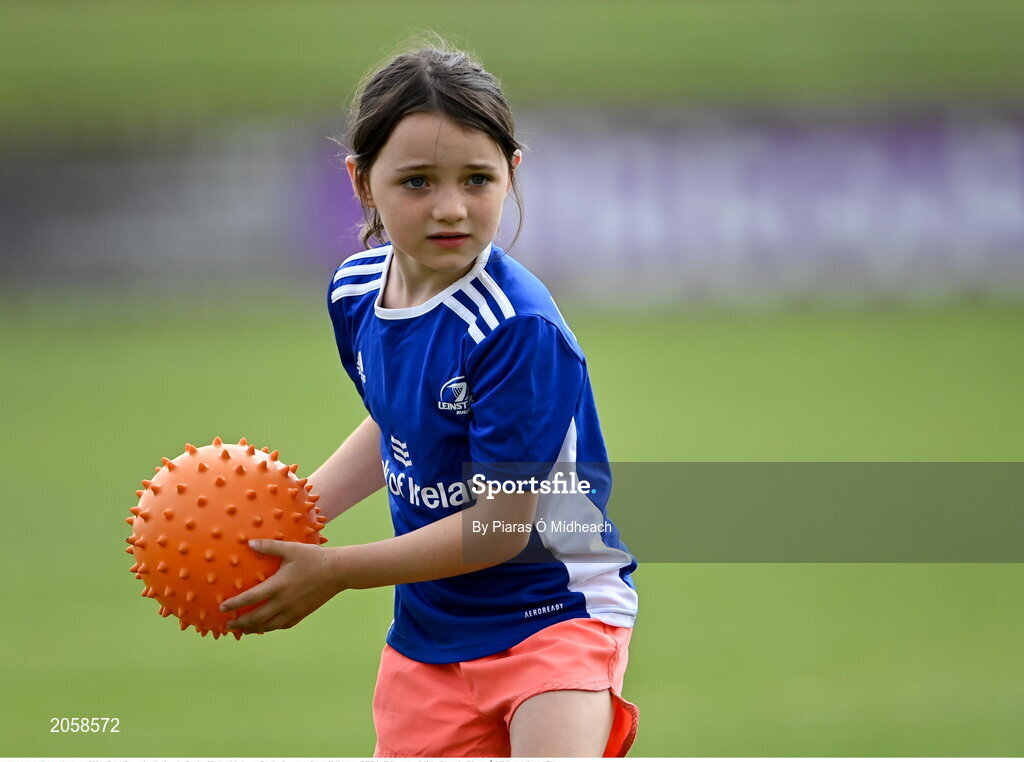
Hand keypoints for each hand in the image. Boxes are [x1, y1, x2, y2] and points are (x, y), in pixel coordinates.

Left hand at [220, 539, 343, 633]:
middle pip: (256, 618)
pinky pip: (283, 625)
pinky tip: (266, 627)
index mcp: (278, 586)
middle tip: (227, 625)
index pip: (251, 598)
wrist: (338, 571)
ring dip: (253, 629)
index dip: (235, 604)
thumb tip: (248, 543)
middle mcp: (284, 602)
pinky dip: (271, 627)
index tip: (221, 608)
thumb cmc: (313, 557)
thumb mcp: (290, 548)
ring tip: (243, 630)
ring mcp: (293, 610)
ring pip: (269, 625)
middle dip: (240, 623)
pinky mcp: (302, 614)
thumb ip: (268, 547)